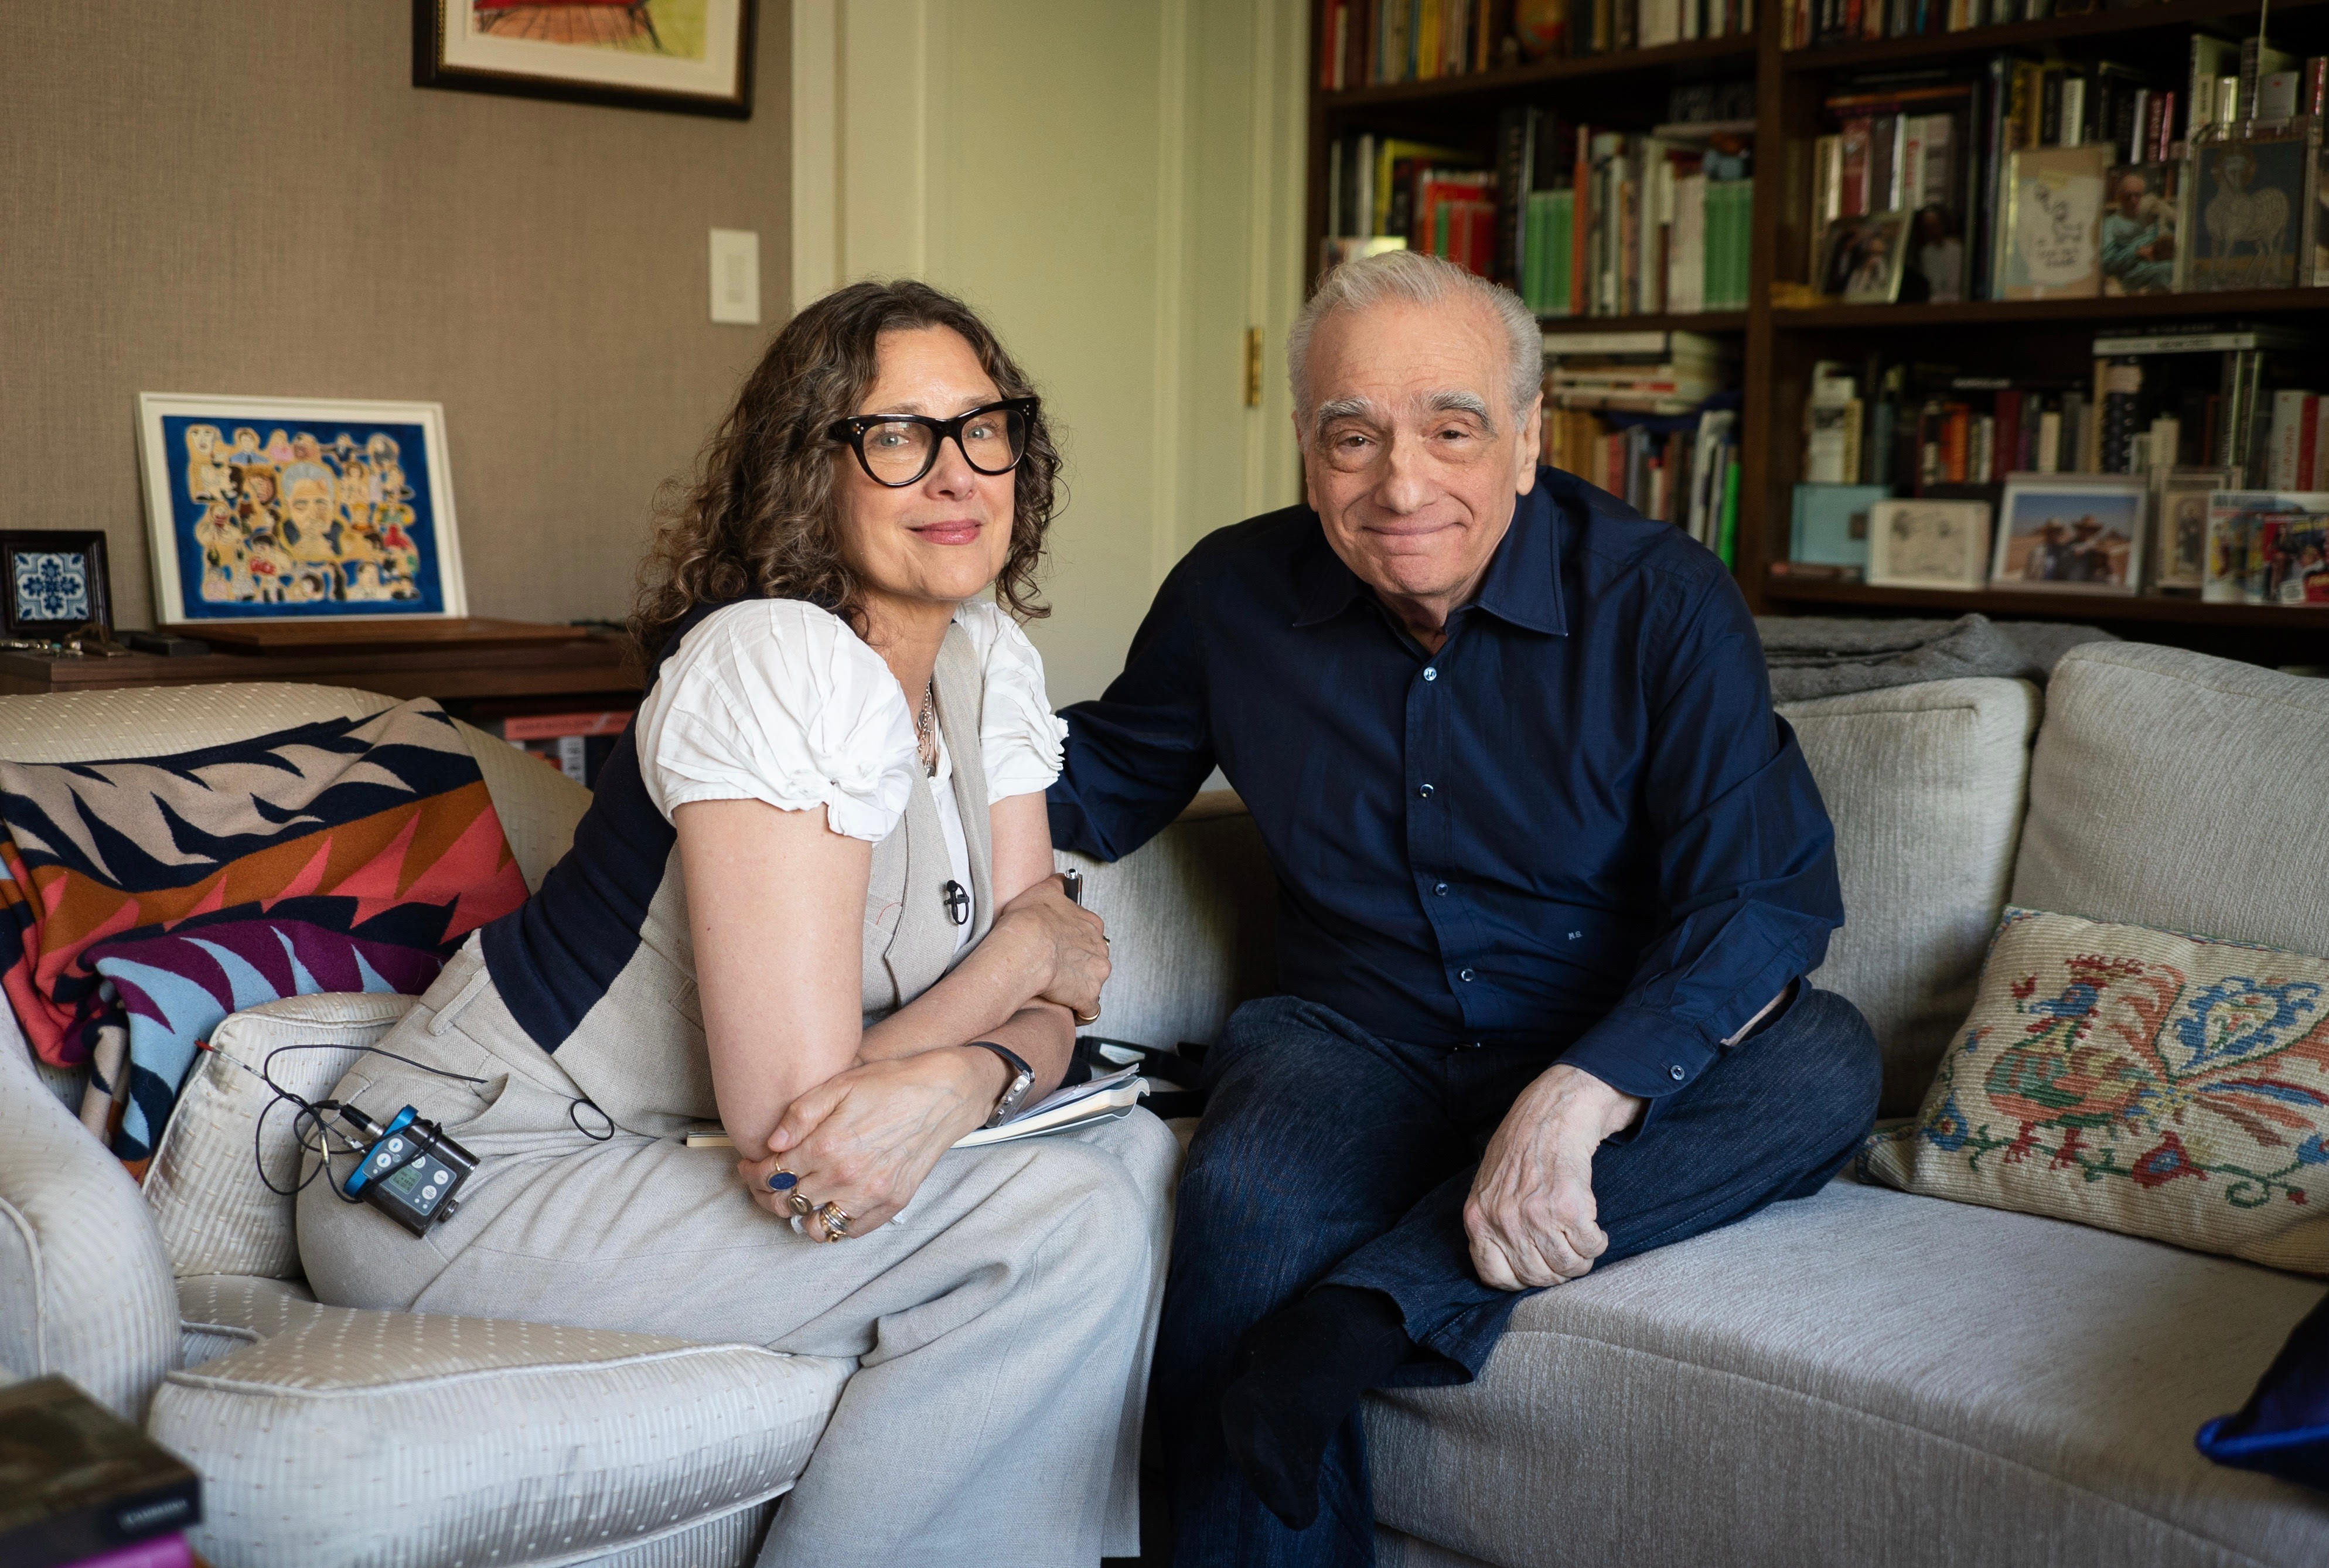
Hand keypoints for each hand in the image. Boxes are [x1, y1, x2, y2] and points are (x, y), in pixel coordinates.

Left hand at [736, 1047, 1006, 1238]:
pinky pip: (849, 1231)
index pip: (772, 1174)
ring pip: (814, 1226)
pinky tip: (827, 1204)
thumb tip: (772, 1143)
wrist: (943, 1094)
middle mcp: (845, 1177)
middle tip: (764, 1182)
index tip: (748, 1166)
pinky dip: (831, 1224)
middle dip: (766, 1194)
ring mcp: (869, 1195)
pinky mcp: (890, 1204)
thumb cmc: (890, 1083)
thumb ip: (801, 1114)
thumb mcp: (840, 1084)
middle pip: (787, 1202)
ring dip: (797, 1214)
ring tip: (794, 1197)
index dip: (752, 1173)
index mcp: (827, 1145)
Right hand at [990, 873, 1109, 1019]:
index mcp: (1090, 924)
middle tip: (1057, 966)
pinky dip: (1080, 1009)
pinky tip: (1067, 1007)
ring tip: (1058, 987)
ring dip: (1079, 985)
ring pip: (1093, 982)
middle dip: (1079, 963)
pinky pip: (1088, 1008)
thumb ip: (1056, 885)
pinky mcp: (1087, 996)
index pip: (1090, 933)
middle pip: (1094, 958)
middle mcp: (1098, 948)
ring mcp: (1095, 973)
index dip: (1074, 941)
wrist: (1023, 947)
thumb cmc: (1028, 921)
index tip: (1061, 944)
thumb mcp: (1043, 890)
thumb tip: (1060, 880)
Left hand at [1464, 1064, 1643, 1290]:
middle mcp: (1503, 1221)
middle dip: (1558, 1271)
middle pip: (1537, 1277)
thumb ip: (1492, 1223)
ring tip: (1582, 1239)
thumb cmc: (1521, 1146)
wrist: (1552, 1112)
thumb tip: (1509, 1263)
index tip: (1537, 1268)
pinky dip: (1598, 1242)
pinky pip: (1590, 1247)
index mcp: (1478, 1219)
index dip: (1522, 1279)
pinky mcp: (1568, 1209)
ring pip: (1567, 1267)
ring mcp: (1535, 1217)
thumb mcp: (1488, 1186)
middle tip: (1568, 1252)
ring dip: (1581, 1258)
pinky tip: (1594, 1226)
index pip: (1495, 1277)